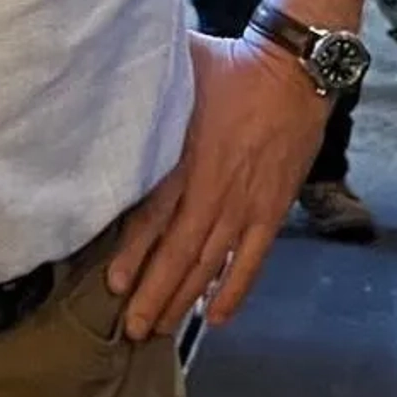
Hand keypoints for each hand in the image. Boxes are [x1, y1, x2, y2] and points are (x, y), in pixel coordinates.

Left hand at [107, 32, 331, 339]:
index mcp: (185, 158)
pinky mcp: (272, 211)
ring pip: (211, 265)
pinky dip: (234, 290)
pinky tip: (217, 318)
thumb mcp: (178, 69)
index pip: (154, 215)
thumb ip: (145, 88)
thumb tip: (103, 81)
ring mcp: (246, 206)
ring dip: (185, 300)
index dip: (134, 253)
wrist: (293, 73)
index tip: (114, 284)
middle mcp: (214, 191)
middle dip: (154, 293)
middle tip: (131, 330)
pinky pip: (252, 261)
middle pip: (179, 252)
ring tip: (160, 330)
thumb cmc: (229, 66)